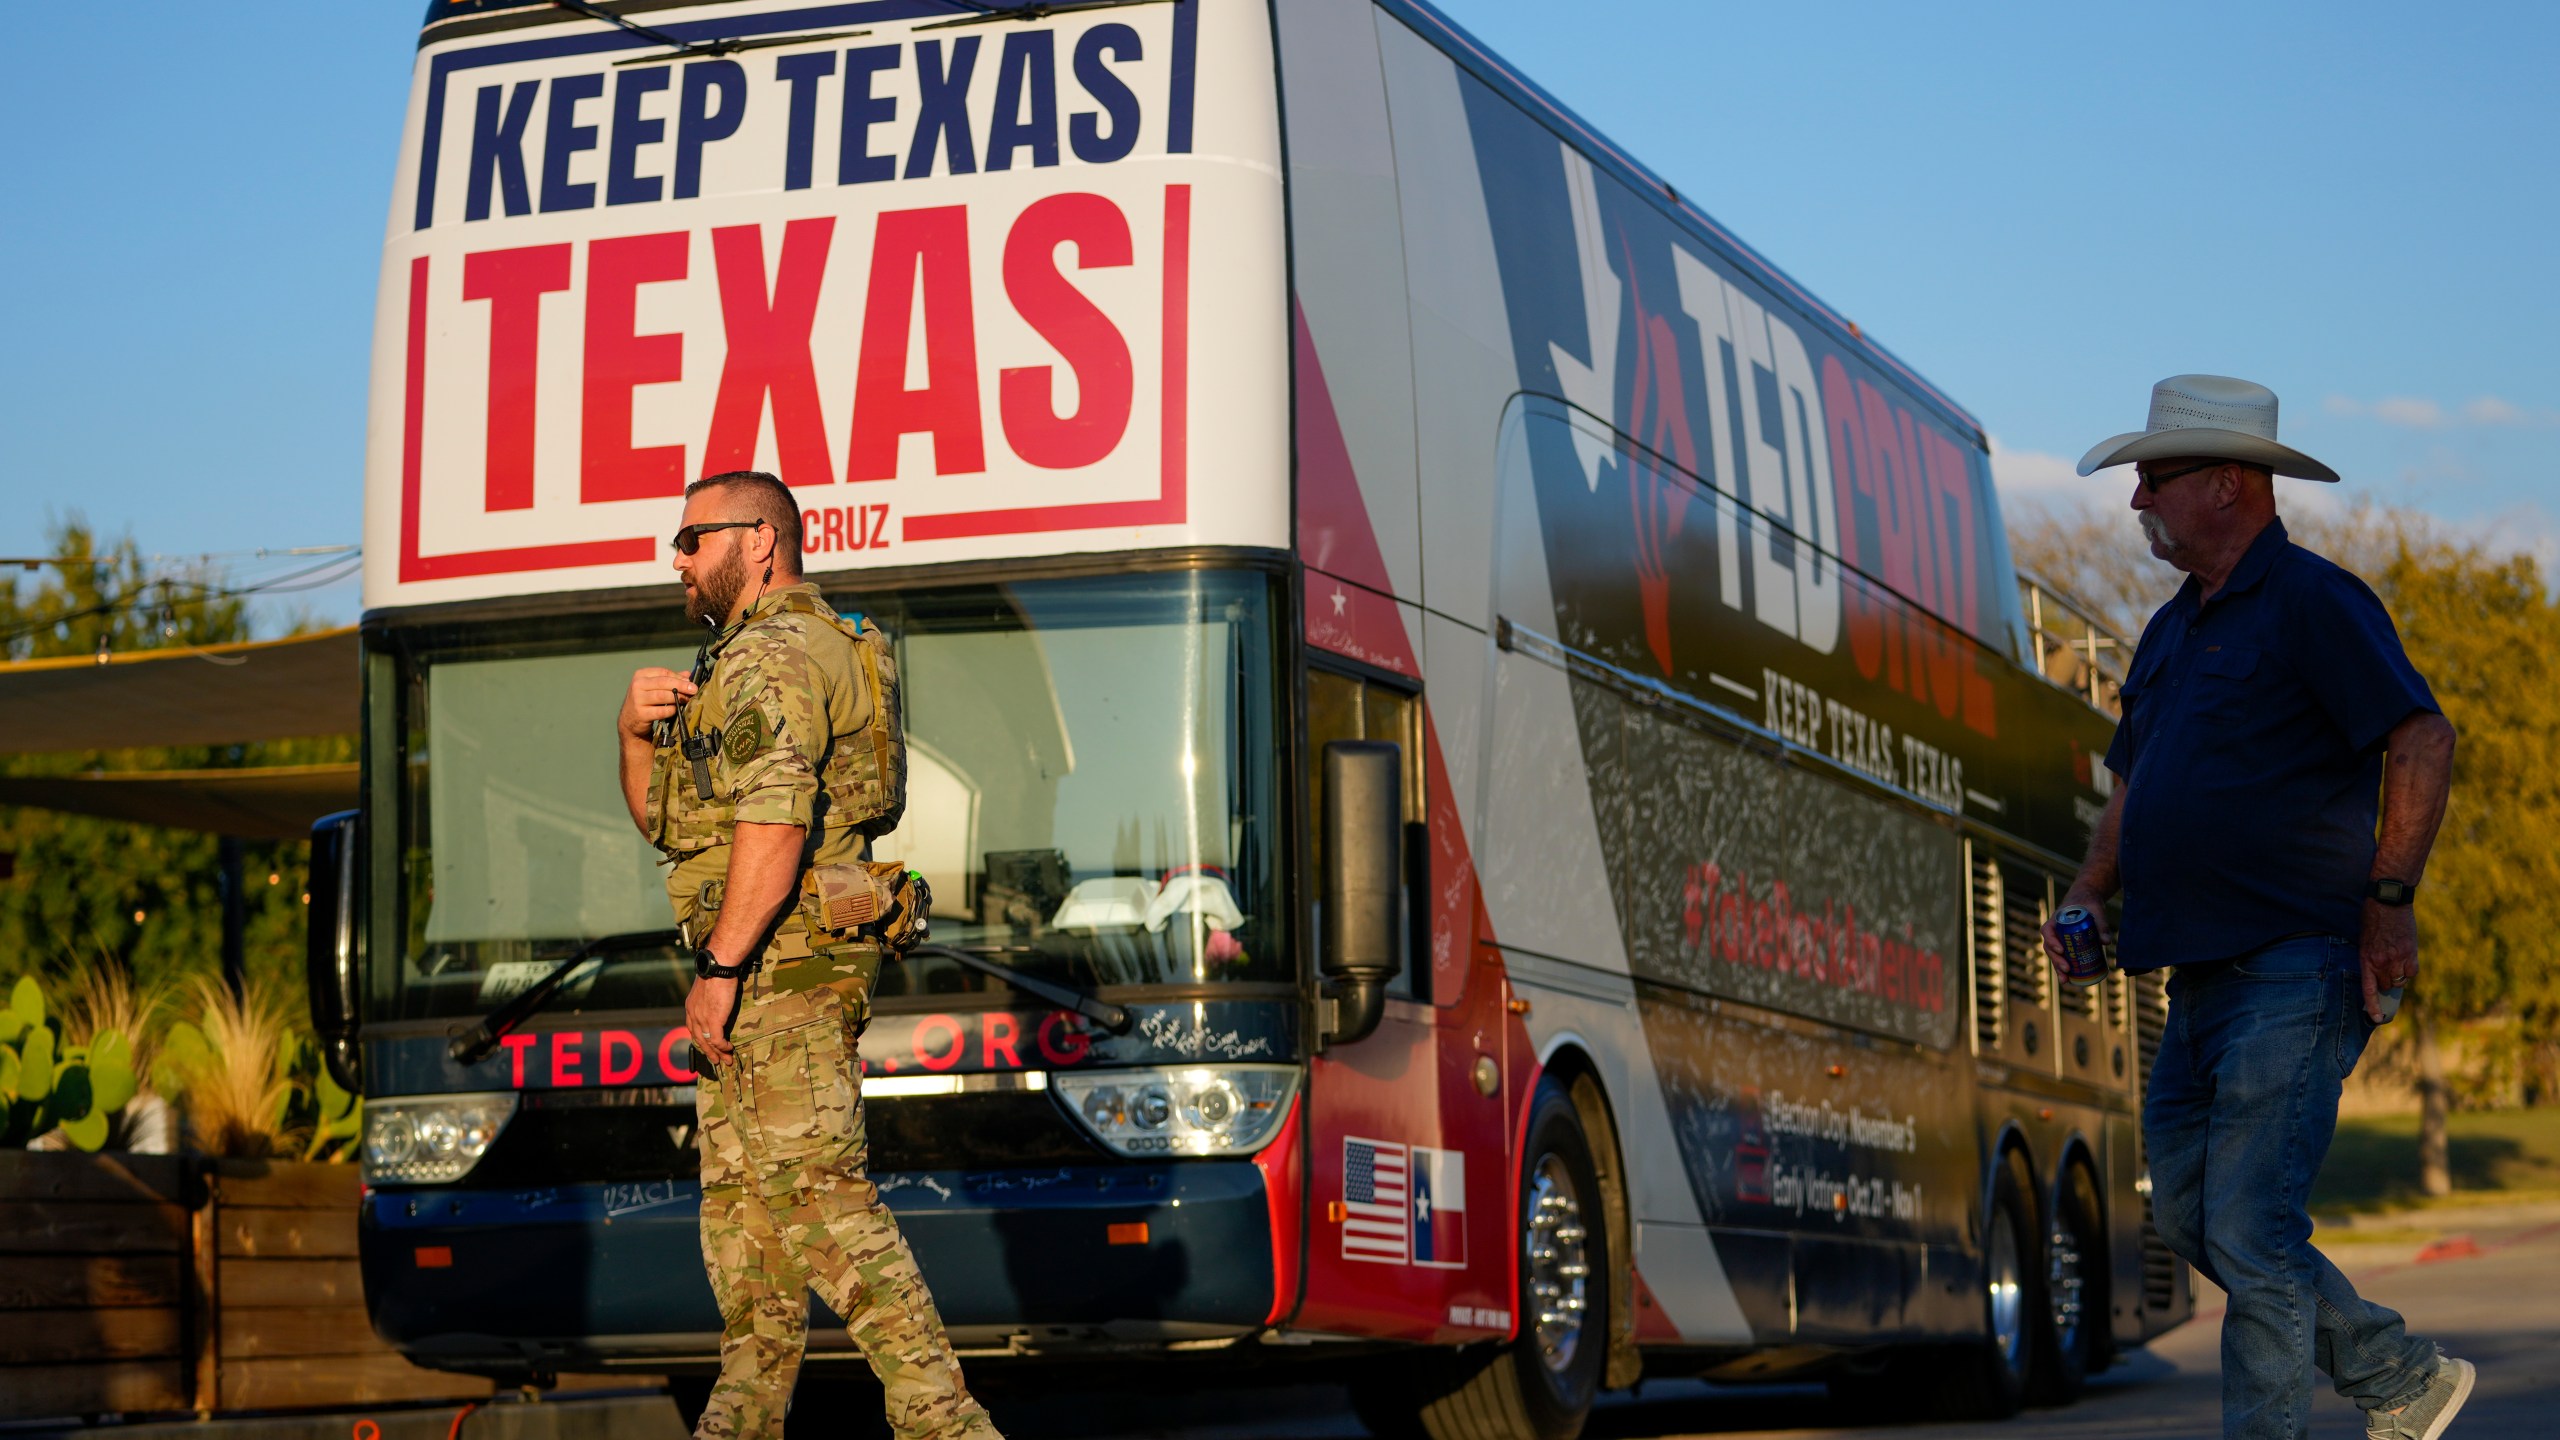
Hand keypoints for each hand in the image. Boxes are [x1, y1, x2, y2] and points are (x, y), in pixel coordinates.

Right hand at [619, 666, 697, 742]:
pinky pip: (661, 711)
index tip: (690, 682)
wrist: (629, 720)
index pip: (663, 672)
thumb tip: (688, 675)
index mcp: (641, 675)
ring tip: (687, 699)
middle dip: (681, 685)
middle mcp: (637, 685)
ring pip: (662, 696)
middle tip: (694, 689)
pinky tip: (675, 710)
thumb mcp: (654, 687)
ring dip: (677, 697)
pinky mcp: (641, 714)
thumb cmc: (645, 700)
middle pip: (663, 682)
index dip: (678, 676)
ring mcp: (638, 700)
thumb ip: (670, 679)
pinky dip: (671, 710)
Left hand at [686, 974, 738, 1068]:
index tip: (708, 1047)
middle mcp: (693, 1015)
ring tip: (725, 1061)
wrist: (718, 968)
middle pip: (699, 1039)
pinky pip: (717, 1040)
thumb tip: (717, 997)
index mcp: (690, 1007)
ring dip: (717, 1053)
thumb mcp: (708, 986)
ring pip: (708, 1042)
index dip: (700, 1039)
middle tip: (716, 1060)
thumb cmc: (716, 972)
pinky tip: (729, 1048)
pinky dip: (723, 1047)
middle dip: (708, 1052)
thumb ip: (709, 997)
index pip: (692, 1029)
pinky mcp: (713, 1021)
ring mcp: (702, 1019)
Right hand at [2041, 884, 2110, 972]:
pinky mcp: (2067, 945)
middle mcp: (2054, 931)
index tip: (2061, 950)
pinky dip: (2065, 968)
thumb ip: (2101, 925)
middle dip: (2056, 960)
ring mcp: (2059, 939)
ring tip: (2066, 981)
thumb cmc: (2089, 903)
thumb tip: (2106, 943)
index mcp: (2056, 920)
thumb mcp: (2096, 910)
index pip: (2047, 931)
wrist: (2087, 900)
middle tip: (2067, 969)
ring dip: (2058, 968)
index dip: (2052, 942)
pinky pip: (2063, 957)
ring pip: (2055, 955)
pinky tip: (2070, 980)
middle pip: (2050, 948)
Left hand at [2358, 900, 2418, 1022]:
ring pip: (2400, 980)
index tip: (2377, 1019)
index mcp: (2365, 959)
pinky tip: (2405, 958)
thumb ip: (2370, 959)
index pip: (2369, 989)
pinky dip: (2409, 969)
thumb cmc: (2372, 920)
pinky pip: (2412, 972)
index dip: (2373, 1006)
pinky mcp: (2411, 953)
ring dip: (2397, 975)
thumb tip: (2378, 977)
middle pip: (2386, 985)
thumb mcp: (2364, 941)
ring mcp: (2398, 958)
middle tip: (2384, 967)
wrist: (2388, 902)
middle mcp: (2381, 962)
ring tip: (2394, 959)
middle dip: (2384, 981)